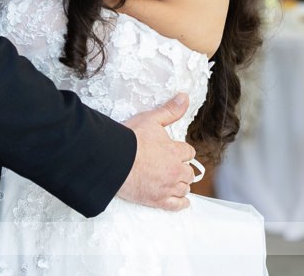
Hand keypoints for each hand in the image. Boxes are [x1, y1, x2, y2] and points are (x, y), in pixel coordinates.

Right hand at [117, 93, 196, 210]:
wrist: (114, 161)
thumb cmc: (130, 139)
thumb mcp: (151, 119)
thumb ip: (170, 110)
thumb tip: (184, 97)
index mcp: (176, 151)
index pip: (189, 152)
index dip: (182, 151)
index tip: (175, 152)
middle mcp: (175, 170)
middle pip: (188, 172)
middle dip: (183, 169)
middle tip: (173, 167)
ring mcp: (167, 187)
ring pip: (184, 188)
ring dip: (181, 184)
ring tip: (174, 181)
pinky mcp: (157, 200)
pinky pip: (176, 205)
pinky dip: (181, 204)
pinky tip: (182, 202)